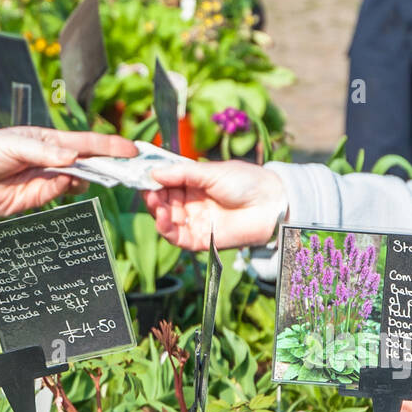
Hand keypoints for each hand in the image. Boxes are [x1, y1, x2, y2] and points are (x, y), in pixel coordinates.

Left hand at [0, 127, 137, 217]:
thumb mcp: (12, 145)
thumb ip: (42, 152)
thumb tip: (72, 158)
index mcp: (47, 139)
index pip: (85, 142)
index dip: (109, 146)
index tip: (132, 150)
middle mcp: (51, 158)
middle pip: (88, 161)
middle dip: (112, 163)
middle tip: (135, 168)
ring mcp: (45, 179)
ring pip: (80, 179)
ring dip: (96, 179)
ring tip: (115, 177)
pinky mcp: (37, 198)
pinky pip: (62, 194)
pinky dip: (75, 191)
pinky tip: (81, 186)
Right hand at [140, 158, 287, 250]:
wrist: (270, 204)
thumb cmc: (246, 182)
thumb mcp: (211, 172)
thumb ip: (182, 173)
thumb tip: (153, 171)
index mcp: (193, 184)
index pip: (166, 183)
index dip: (153, 179)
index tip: (141, 173)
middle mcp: (191, 204)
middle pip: (163, 202)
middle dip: (152, 195)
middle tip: (145, 188)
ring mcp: (194, 222)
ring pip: (166, 220)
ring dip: (156, 211)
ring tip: (154, 201)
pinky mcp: (199, 240)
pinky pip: (176, 237)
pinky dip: (165, 228)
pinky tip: (163, 217)